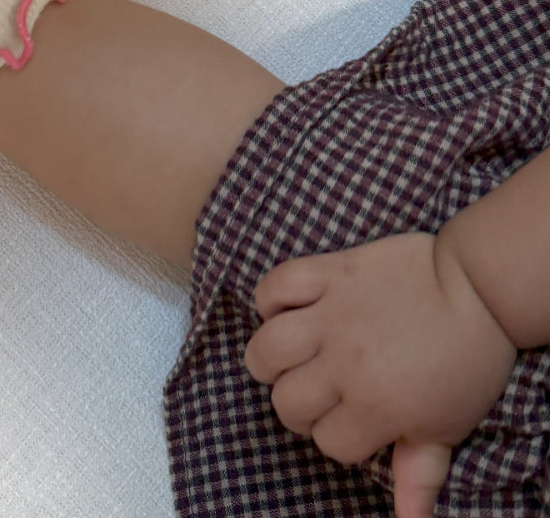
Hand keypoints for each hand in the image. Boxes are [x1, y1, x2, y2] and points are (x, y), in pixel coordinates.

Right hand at [243, 232, 516, 517]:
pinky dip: (271, 299)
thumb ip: (420, 474)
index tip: (360, 422)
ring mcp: (333, 314)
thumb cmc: (467, 361)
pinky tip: (290, 312)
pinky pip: (276, 285)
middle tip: (324, 393)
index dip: (343, 439)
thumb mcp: (448, 425)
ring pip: (267, 348)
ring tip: (293, 357)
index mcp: (377, 406)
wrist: (478, 288)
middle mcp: (345, 362)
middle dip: (301, 407)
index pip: (328, 443)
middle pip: (287, 401)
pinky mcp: (330, 272)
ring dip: (272, 360)